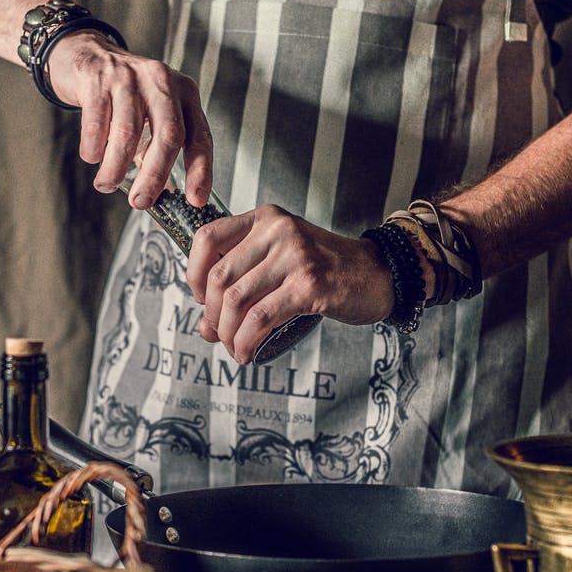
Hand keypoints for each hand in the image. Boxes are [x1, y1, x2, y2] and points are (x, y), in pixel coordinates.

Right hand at [47, 31, 212, 208]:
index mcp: (185, 93)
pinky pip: (97, 122)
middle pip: (168, 136)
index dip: (200, 171)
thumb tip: (165, 193)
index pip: (200, 136)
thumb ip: (161, 147)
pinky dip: (94, 147)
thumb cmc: (126, 95)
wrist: (88, 53)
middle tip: (140, 202)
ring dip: (116, 167)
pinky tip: (92, 157)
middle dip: (155, 176)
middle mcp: (162, 81)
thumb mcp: (154, 112)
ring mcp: (130, 77)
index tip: (195, 200)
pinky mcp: (98, 77)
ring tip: (106, 185)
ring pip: (128, 132)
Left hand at [186, 204, 394, 364]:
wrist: (379, 274)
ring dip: (227, 333)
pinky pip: (261, 318)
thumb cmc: (328, 270)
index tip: (200, 299)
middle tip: (219, 333)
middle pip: (218, 277)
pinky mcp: (309, 284)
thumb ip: (244, 284)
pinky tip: (247, 353)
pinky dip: (246, 341)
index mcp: (265, 218)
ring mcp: (294, 256)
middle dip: (211, 314)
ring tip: (234, 348)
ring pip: (235, 300)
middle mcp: (277, 230)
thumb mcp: (282, 262)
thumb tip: (204, 328)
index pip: (207, 238)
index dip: (193, 274)